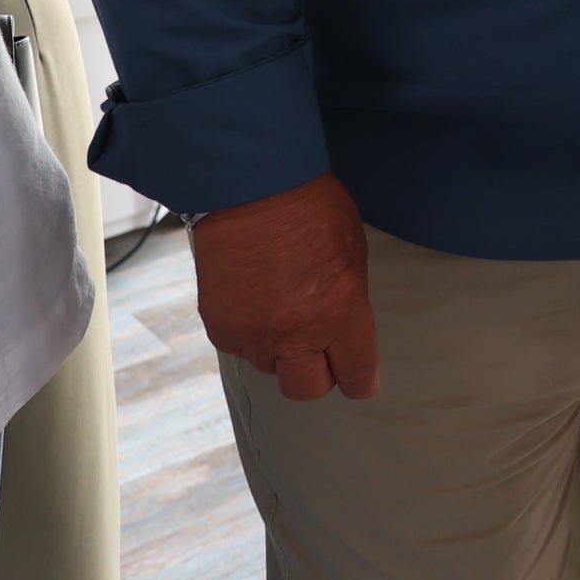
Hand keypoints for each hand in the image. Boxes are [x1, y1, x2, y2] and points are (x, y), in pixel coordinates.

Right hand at [189, 171, 380, 400]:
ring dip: (280, 352)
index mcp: (339, 314)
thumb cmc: (311, 209)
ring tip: (284, 314)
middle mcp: (294, 334)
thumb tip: (346, 326)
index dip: (361, 380)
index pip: (355, 374)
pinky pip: (240, 348)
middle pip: (307, 389)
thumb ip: (349, 300)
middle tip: (322, 353)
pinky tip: (256, 305)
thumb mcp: (353, 252)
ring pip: (270, 368)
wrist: (249, 190)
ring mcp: (252, 335)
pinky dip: (250, 336)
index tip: (361, 381)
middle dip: (319, 376)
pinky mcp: (219, 328)